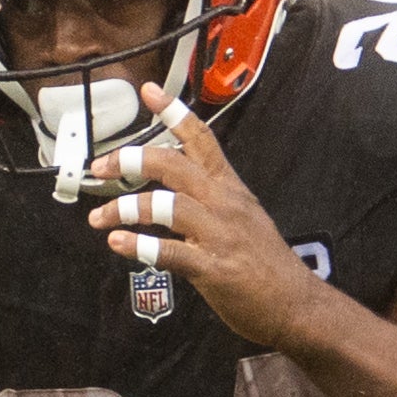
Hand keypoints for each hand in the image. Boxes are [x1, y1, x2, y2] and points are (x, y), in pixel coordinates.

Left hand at [84, 84, 330, 348]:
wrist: (296, 305)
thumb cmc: (266, 264)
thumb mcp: (244, 217)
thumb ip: (211, 200)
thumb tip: (175, 191)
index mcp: (230, 188)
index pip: (202, 139)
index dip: (174, 112)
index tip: (149, 91)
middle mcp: (224, 204)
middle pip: (174, 164)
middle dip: (131, 160)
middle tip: (101, 167)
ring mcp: (220, 235)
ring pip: (167, 205)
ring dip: (126, 208)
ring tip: (100, 218)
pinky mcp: (214, 269)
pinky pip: (171, 252)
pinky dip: (140, 247)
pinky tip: (118, 244)